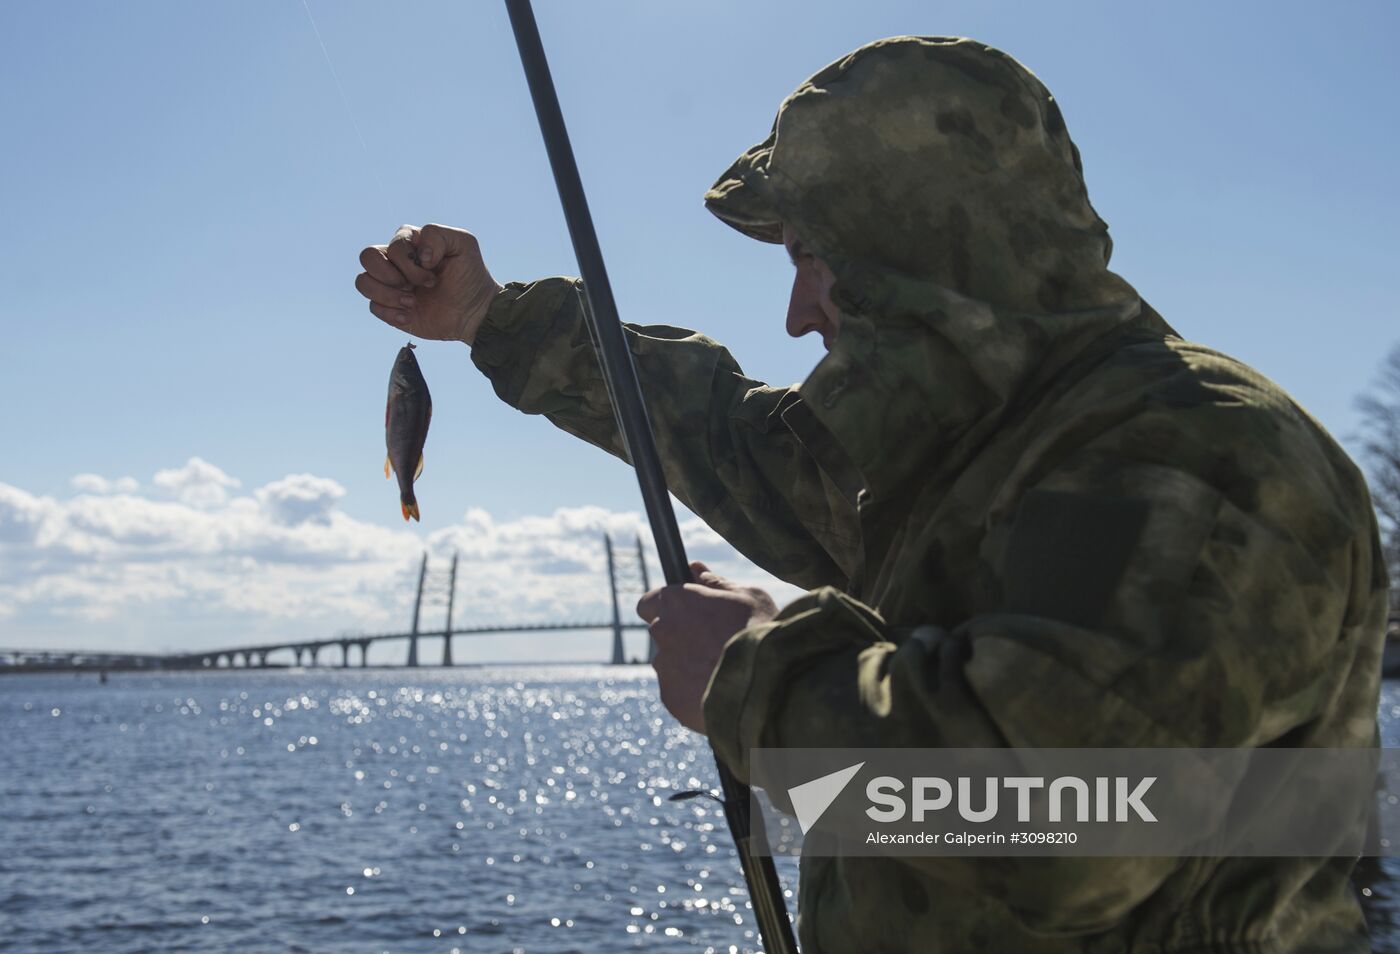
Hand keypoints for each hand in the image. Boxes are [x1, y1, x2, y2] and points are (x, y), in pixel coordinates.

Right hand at [355, 223, 503, 343]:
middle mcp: (396, 262)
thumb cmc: (470, 276)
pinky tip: (409, 316)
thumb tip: (418, 255)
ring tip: (411, 302)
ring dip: (387, 294)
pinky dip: (391, 313)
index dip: (409, 263)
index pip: (393, 245)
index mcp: (410, 243)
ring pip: (363, 282)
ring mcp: (391, 286)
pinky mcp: (390, 308)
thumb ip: (437, 235)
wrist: (475, 312)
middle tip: (412, 286)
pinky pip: (373, 307)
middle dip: (389, 274)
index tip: (434, 274)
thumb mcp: (464, 244)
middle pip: (367, 257)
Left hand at [636, 561, 777, 733]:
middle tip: (715, 644)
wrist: (768, 682)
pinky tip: (719, 691)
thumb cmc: (762, 630)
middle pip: (662, 634)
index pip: (649, 602)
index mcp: (677, 601)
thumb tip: (696, 571)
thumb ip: (717, 583)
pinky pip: (678, 692)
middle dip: (681, 637)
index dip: (667, 608)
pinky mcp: (670, 697)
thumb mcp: (748, 596)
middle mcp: (662, 630)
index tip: (685, 613)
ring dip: (688, 665)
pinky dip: (693, 692)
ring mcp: (664, 666)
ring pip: (670, 664)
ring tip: (722, 671)